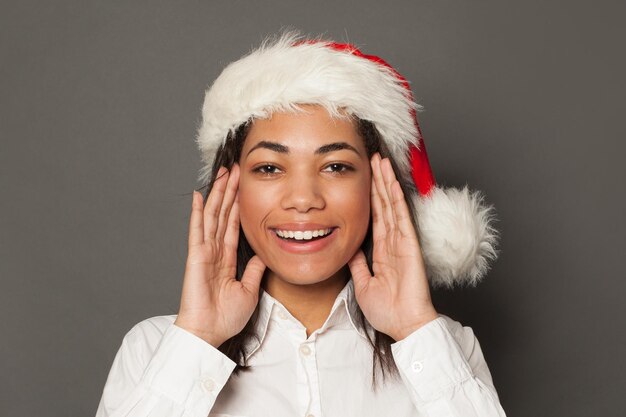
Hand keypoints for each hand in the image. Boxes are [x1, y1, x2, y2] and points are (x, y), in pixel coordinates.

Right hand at [174, 164, 265, 346]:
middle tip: (234, 169)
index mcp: (227, 258)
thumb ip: (254, 271)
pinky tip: (198, 195)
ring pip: (212, 216)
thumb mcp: (249, 290)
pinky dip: (197, 212)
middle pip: (223, 214)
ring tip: (223, 173)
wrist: (209, 333)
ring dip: (218, 194)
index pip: (234, 225)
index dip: (239, 205)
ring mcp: (204, 251)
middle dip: (229, 191)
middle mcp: (215, 251)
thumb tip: (263, 256)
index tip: (243, 186)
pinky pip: (197, 229)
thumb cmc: (225, 317)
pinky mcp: (196, 255)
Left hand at [348, 153, 437, 341]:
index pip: (375, 216)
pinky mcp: (409, 245)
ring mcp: (402, 241)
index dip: (370, 195)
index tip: (365, 176)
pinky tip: (391, 182)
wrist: (404, 325)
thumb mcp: (363, 283)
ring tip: (381, 160)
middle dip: (377, 180)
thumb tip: (350, 249)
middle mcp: (393, 241)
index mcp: (383, 250)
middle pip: (384, 204)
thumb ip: (359, 265)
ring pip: (392, 205)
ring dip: (386, 182)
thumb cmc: (388, 310)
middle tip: (373, 157)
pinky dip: (396, 198)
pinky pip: (401, 217)